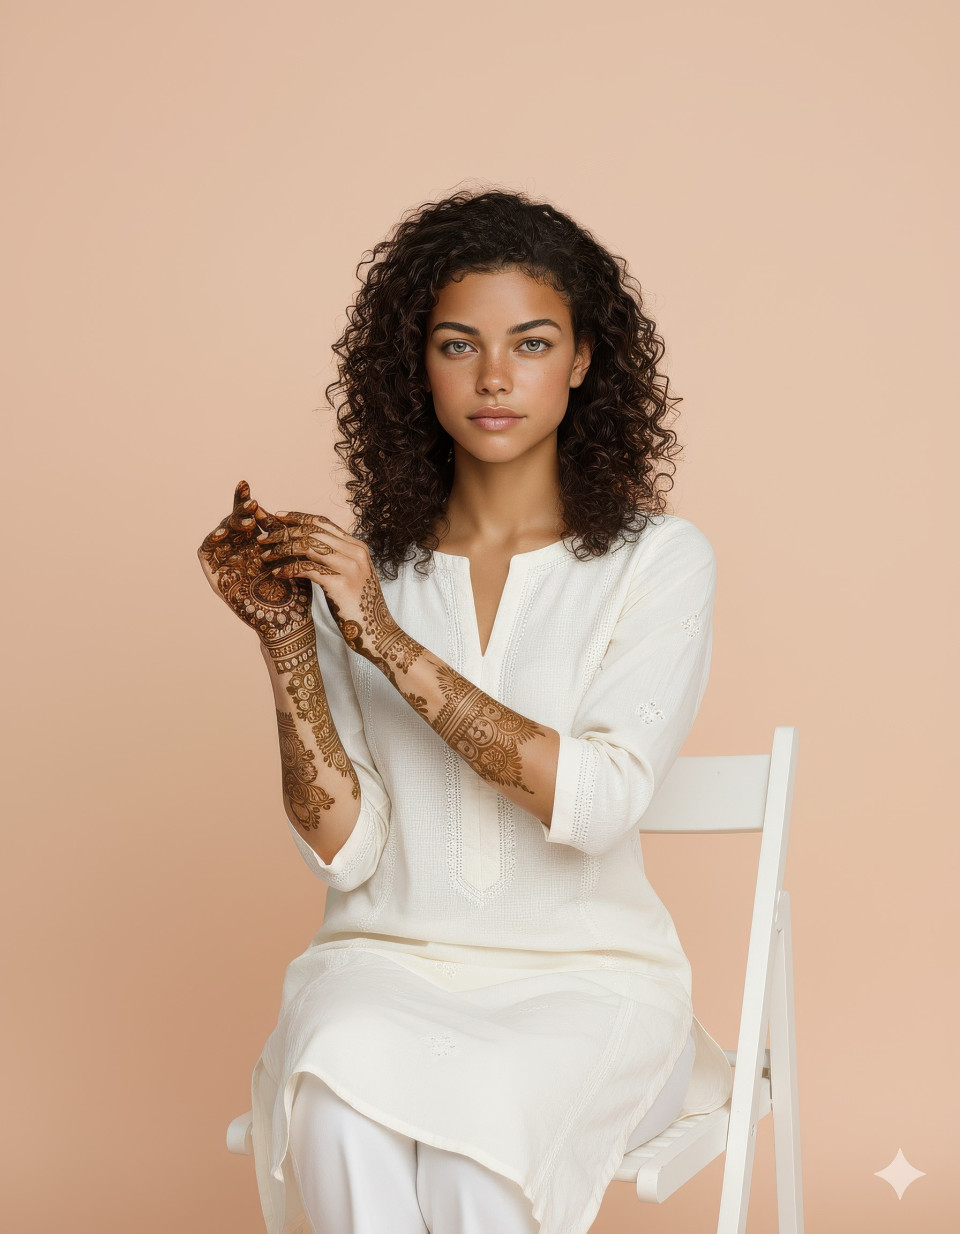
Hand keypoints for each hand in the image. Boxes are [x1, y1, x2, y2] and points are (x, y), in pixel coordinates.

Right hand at [197, 480, 313, 650]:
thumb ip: (280, 534)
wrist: (288, 621)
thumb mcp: (291, 556)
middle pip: (233, 521)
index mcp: (258, 543)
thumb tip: (273, 509)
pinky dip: (211, 540)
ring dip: (230, 523)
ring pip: (220, 533)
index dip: (245, 501)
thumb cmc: (296, 591)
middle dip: (239, 509)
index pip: (249, 516)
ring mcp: (227, 562)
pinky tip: (224, 534)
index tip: (246, 484)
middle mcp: (240, 549)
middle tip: (252, 504)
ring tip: (247, 521)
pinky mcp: (215, 576)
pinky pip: (205, 553)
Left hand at [257, 507, 421, 674]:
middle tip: (263, 538)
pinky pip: (307, 568)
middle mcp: (355, 552)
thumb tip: (307, 548)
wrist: (378, 633)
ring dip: (282, 549)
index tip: (278, 517)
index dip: (298, 517)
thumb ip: (335, 559)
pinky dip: (289, 569)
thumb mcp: (350, 576)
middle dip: (284, 532)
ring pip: (308, 546)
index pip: (323, 523)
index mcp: (357, 547)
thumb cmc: (359, 607)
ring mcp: (350, 567)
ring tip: (265, 555)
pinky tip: (276, 573)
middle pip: (313, 531)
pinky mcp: (341, 583)